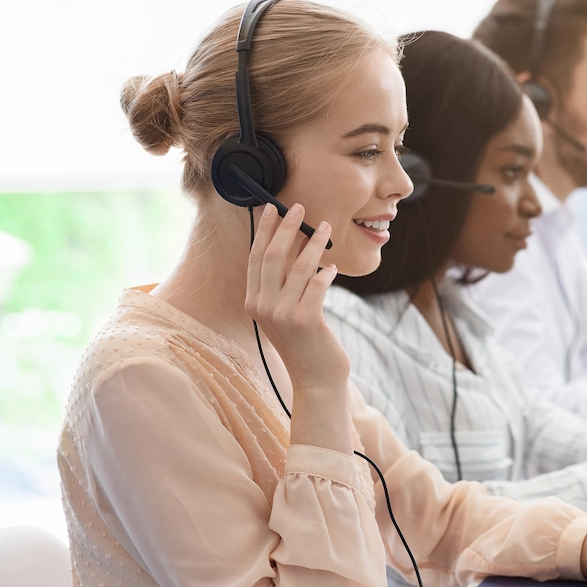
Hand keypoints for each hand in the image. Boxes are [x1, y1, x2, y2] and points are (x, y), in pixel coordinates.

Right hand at [245, 203, 349, 392]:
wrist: (315, 379)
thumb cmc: (303, 344)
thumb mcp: (283, 314)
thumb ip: (282, 286)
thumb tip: (294, 245)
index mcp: (253, 302)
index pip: (255, 258)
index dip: (264, 231)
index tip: (273, 209)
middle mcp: (263, 307)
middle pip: (273, 255)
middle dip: (287, 227)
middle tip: (299, 207)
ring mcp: (283, 314)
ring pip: (299, 266)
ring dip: (314, 243)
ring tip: (326, 228)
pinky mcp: (306, 319)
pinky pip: (318, 284)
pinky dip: (326, 272)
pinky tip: (333, 268)